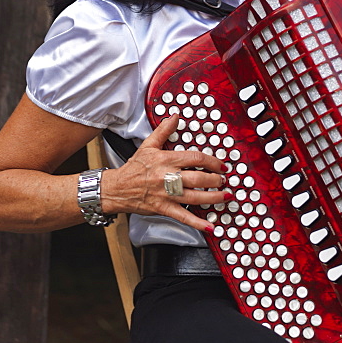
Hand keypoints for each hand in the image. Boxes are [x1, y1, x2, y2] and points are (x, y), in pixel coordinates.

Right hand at [100, 112, 228, 232]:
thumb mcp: (148, 145)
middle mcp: (168, 177)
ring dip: (213, 198)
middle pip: (198, 178)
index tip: (221, 165)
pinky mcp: (163, 209)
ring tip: (225, 197)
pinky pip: (184, 217)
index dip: (212, 161)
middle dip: (215, 180)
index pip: (195, 158)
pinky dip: (198, 223)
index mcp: (166, 160)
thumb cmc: (134, 168)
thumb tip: (175, 117)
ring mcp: (166, 194)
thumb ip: (163, 130)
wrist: (116, 188)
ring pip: (195, 197)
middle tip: (224, 181)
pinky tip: (210, 226)